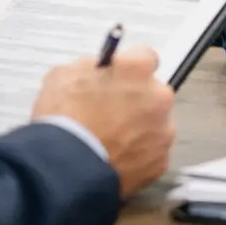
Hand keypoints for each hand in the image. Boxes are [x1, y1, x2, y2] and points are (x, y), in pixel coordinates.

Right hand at [33, 46, 174, 197]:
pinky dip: (137, 157)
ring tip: (110, 142)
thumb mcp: (64, 75)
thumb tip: (97, 73)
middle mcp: (158, 97)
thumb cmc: (63, 117)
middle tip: (110, 114)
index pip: (145, 57)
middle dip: (136, 100)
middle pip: (153, 93)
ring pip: (155, 125)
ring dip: (139, 130)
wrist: (63, 167)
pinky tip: (115, 159)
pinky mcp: (159, 162)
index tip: (118, 78)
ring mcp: (162, 131)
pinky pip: (151, 154)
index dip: (129, 68)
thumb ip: (89, 68)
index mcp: (138, 69)